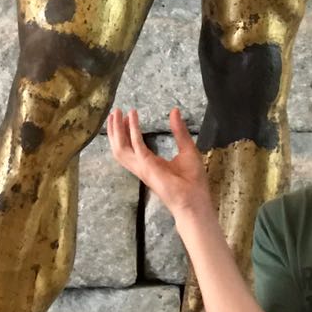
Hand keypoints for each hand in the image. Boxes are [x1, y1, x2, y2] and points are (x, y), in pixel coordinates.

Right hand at [107, 106, 213, 222]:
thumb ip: (179, 130)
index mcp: (150, 164)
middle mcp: (142, 166)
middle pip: (120, 147)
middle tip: (115, 112)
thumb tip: (174, 111)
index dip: (126, 132)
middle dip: (115, 130)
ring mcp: (143, 167)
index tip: (126, 116)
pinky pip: (136, 146)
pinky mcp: (147, 167)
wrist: (196, 200)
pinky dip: (132, 131)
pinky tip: (132, 118)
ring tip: (117, 113)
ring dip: (116, 131)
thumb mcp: (187, 149)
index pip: (131, 146)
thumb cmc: (193, 180)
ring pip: (121, 149)